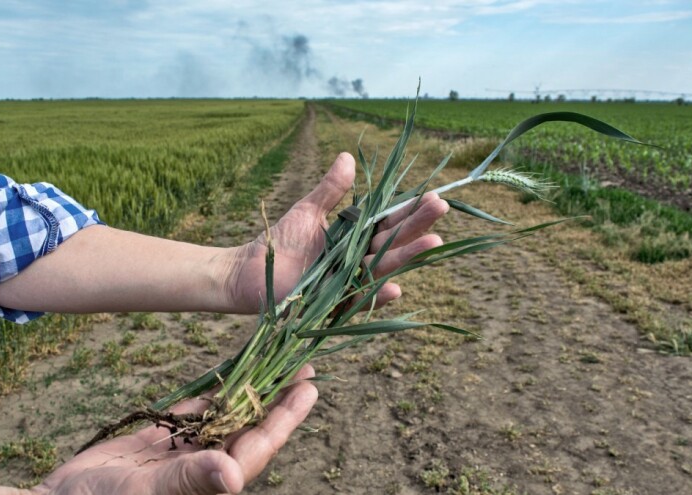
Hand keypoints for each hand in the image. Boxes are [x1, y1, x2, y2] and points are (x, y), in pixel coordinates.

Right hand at [30, 367, 317, 494]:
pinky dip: (211, 394)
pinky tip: (228, 375)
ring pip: (225, 418)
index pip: (258, 445)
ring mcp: (183, 454)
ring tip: (273, 364)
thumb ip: (190, 480)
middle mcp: (204, 467)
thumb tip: (234, 474)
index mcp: (211, 482)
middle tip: (303, 367)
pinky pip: (194, 414)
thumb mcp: (146, 491)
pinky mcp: (161, 444)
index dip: (285, 417)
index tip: (308, 388)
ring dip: (249, 392)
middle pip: (250, 427)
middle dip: (277, 399)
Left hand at [226, 152, 448, 312]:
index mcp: (355, 238)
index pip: (389, 222)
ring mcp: (349, 282)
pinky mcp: (335, 303)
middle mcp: (358, 260)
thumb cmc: (279, 241)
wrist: (249, 270)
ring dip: (409, 257)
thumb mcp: (308, 210)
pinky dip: (378, 294)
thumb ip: (330, 189)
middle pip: (394, 242)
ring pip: (384, 269)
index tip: (433, 196)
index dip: (410, 210)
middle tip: (442, 208)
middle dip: (418, 226)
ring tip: (434, 242)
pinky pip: (360, 300)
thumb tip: (348, 156)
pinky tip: (397, 286)